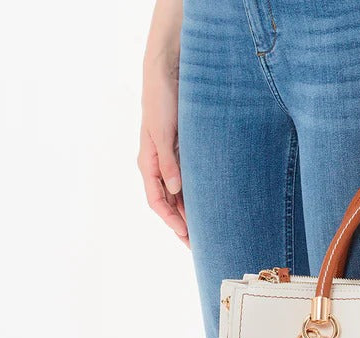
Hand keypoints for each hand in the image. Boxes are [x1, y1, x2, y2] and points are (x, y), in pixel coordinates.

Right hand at [138, 54, 188, 245]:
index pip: (157, 201)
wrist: (170, 70)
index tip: (185, 235)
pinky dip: (197, 195)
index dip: (171, 220)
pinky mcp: (184, 151)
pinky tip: (209, 206)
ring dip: (191, 213)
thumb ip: (168, 160)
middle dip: (182, 224)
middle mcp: (159, 165)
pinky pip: (190, 180)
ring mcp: (172, 159)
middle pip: (170, 203)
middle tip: (199, 245)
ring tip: (206, 232)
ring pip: (180, 194)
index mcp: (149, 162)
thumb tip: (175, 189)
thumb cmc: (162, 97)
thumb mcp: (162, 130)